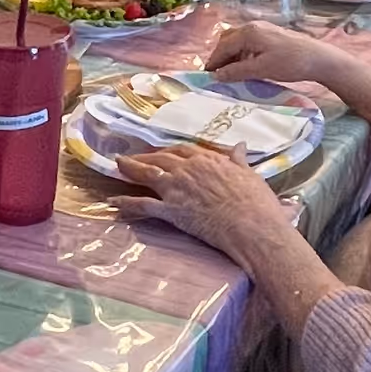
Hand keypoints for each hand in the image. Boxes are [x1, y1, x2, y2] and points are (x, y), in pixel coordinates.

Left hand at [114, 138, 288, 260]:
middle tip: (133, 156)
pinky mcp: (171, 210)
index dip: (170, 151)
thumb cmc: (256, 203)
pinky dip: (126, 203)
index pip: (184, 150)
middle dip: (146, 156)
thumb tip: (241, 145)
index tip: (163, 152)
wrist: (252, 226)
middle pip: (162, 158)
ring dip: (130, 168)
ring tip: (117, 164)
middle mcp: (188, 169)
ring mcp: (177, 188)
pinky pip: (143, 205)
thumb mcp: (250, 175)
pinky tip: (113, 201)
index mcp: (208, 159)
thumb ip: (239, 160)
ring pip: (147, 173)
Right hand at [204, 16, 323, 85]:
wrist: (319, 59)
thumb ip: (237, 71)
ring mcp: (263, 29)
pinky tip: (246, 67)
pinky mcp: (271, 35)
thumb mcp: (261, 70)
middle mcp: (253, 26)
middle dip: (221, 56)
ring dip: (232, 56)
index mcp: (249, 32)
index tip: (206, 76)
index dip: (213, 61)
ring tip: (230, 73)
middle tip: (217, 74)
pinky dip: (242, 54)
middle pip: (228, 40)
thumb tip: (217, 75)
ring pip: (239, 41)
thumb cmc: (290, 63)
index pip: (223, 46)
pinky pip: (249, 43)